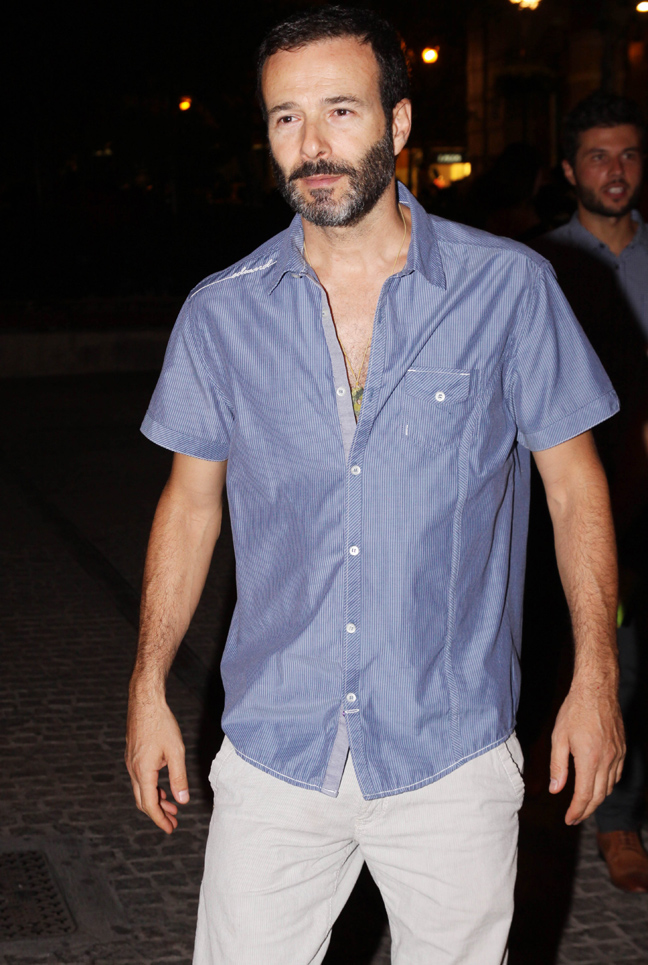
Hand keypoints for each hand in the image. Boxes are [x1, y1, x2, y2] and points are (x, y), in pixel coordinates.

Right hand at [125, 690, 188, 833]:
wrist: (145, 702)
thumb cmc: (161, 724)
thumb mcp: (175, 752)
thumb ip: (179, 778)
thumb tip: (183, 800)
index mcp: (143, 771)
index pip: (149, 804)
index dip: (160, 819)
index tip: (170, 828)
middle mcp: (133, 769)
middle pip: (143, 800)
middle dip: (158, 813)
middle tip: (173, 822)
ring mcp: (131, 762)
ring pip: (141, 789)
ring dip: (156, 800)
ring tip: (172, 806)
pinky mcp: (133, 755)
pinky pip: (140, 778)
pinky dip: (151, 788)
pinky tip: (163, 787)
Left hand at [549, 682, 624, 824]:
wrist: (597, 691)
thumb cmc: (575, 711)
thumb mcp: (559, 737)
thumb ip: (558, 766)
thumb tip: (555, 790)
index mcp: (589, 759)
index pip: (584, 795)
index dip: (576, 811)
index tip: (569, 819)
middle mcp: (607, 761)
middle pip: (598, 796)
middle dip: (586, 811)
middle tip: (574, 817)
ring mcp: (617, 755)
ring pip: (609, 787)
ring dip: (596, 798)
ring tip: (583, 802)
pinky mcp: (622, 749)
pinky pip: (616, 775)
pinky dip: (606, 784)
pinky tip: (596, 783)